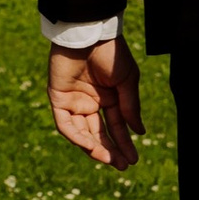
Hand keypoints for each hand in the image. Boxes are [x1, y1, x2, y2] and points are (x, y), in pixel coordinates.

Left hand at [48, 32, 143, 169]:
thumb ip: (130, 107)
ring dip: (93, 148)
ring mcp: (74, 102)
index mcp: (109, 98)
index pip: (116, 127)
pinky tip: (90, 146)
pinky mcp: (58, 99)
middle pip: (99, 134)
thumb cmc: (111, 53)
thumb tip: (140, 132)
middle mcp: (91, 103)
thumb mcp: (127, 81)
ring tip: (108, 159)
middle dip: (109, 151)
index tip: (133, 160)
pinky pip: (65, 124)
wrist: (89, 34)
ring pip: (82, 133)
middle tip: (121, 165)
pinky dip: (76, 136)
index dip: (124, 143)